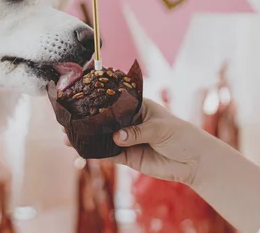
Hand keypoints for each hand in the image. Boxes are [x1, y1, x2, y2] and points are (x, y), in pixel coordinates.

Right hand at [62, 98, 211, 186]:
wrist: (193, 161)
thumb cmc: (181, 135)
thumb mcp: (161, 128)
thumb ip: (138, 132)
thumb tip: (116, 137)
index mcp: (137, 106)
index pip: (114, 101)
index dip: (97, 100)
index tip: (79, 99)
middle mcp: (129, 121)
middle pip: (104, 120)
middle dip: (86, 120)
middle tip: (66, 121)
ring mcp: (127, 139)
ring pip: (102, 138)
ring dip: (86, 138)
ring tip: (67, 137)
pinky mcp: (127, 157)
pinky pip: (108, 154)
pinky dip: (95, 154)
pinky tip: (81, 152)